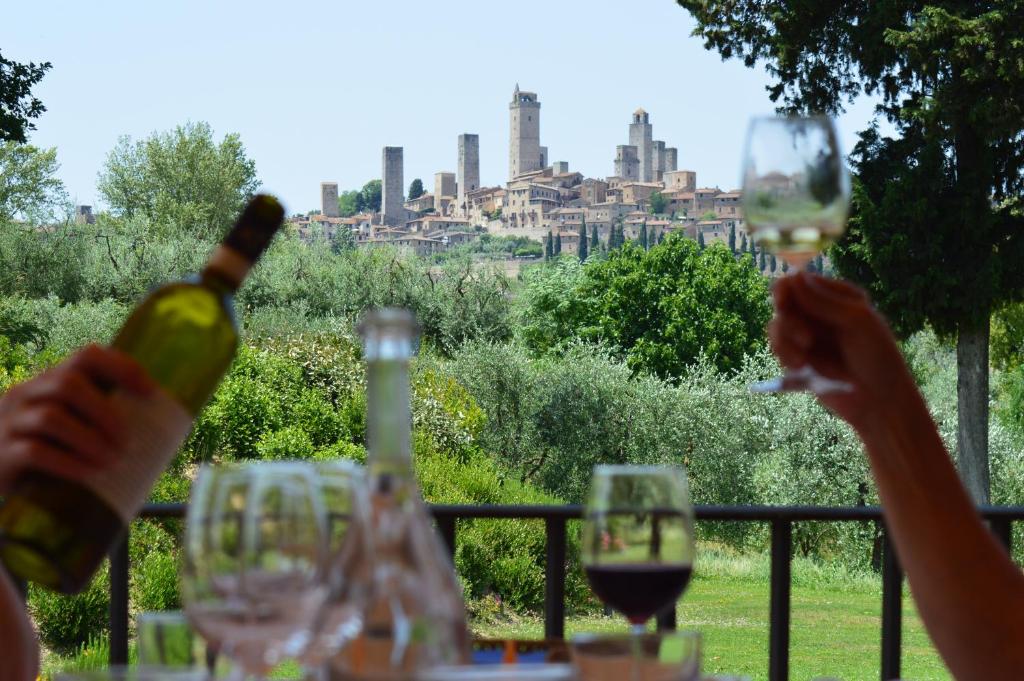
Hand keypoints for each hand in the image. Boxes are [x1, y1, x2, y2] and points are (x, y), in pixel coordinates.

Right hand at [0, 344, 154, 491]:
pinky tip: (90, 474)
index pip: (86, 355)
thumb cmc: (49, 456)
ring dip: (90, 440)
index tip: (151, 392)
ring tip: (113, 461)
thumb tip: (169, 431)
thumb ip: (102, 421)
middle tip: (128, 442)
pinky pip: (34, 452)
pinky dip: (68, 463)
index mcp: (49, 381)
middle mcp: (25, 394)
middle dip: (105, 412)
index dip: (121, 367)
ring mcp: (8, 422)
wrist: (2, 484)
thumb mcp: (72, 429)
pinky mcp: (1, 455)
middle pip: (67, 384)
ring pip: (51, 417)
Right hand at [768, 272, 915, 431]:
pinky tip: (801, 367)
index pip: (800, 282)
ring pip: (776, 326)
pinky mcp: (799, 356)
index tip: (783, 302)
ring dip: (785, 343)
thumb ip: (822, 300)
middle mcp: (819, 312)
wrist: (879, 400)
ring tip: (803, 360)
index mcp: (837, 296)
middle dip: (788, 322)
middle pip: (782, 303)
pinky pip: (778, 348)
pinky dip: (785, 356)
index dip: (786, 290)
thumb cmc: (877, 356)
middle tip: (806, 340)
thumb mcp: (855, 322)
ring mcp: (808, 334)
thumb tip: (793, 276)